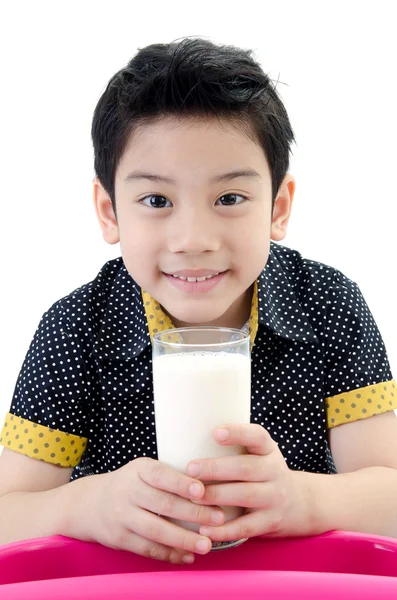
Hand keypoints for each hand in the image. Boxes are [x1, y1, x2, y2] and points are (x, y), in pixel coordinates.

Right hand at [67, 458, 224, 563]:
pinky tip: (187, 556)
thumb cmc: (130, 484)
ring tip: (206, 544)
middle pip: (163, 504)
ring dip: (184, 539)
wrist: (90, 504)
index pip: (161, 475)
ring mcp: (122, 516)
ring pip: (156, 530)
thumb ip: (169, 477)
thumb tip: (210, 487)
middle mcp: (128, 491)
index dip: (182, 483)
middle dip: (194, 513)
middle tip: (218, 519)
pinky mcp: (119, 538)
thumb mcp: (143, 471)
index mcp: (139, 469)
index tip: (202, 491)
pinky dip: (169, 554)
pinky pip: (147, 548)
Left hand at [185, 424, 311, 542]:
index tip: (215, 433)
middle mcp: (275, 471)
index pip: (257, 436)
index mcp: (268, 450)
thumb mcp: (258, 454)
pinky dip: (224, 530)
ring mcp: (275, 498)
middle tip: (190, 469)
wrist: (299, 503)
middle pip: (246, 467)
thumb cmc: (263, 472)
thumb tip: (189, 434)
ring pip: (245, 496)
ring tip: (192, 497)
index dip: (237, 433)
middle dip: (216, 468)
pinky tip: (204, 530)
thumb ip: (235, 446)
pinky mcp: (270, 522)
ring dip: (216, 496)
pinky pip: (246, 527)